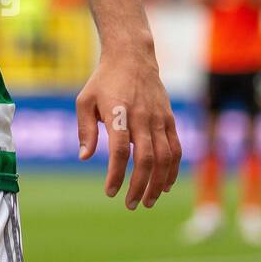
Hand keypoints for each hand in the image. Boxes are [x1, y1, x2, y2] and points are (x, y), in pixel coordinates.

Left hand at [76, 47, 180, 208]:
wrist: (132, 57)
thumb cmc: (104, 81)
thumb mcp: (84, 100)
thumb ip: (85, 129)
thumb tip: (84, 157)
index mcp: (118, 112)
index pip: (120, 150)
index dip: (116, 174)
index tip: (110, 191)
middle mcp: (142, 117)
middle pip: (145, 158)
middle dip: (139, 186)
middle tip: (131, 204)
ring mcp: (159, 119)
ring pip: (165, 158)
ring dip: (158, 183)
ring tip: (148, 201)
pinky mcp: (170, 119)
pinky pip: (176, 150)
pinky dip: (173, 170)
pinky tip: (164, 185)